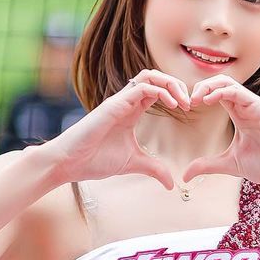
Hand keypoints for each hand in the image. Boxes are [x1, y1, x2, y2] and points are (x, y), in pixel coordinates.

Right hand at [24, 69, 189, 190]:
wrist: (69, 163)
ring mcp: (120, 101)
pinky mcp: (114, 104)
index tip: (188, 109)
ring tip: (183, 101)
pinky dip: (160, 92)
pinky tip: (172, 105)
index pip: (157, 90)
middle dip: (176, 85)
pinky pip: (141, 88)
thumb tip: (172, 184)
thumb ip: (153, 169)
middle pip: (155, 77)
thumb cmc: (95, 160)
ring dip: (170, 84)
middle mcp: (126, 101)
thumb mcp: (133, 164)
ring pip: (148, 75)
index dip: (175, 94)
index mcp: (131, 110)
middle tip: (189, 103)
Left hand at [181, 74, 259, 193]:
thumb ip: (207, 165)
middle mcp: (247, 106)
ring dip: (207, 87)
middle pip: (220, 83)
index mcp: (240, 114)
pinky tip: (207, 100)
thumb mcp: (229, 164)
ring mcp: (256, 105)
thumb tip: (185, 175)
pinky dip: (220, 92)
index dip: (199, 95)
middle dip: (201, 87)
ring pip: (228, 82)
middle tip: (187, 101)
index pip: (217, 94)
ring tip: (194, 99)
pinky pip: (238, 92)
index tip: (185, 107)